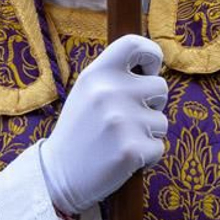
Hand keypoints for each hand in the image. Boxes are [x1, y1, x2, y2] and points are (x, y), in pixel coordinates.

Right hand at [38, 34, 168, 214]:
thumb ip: (114, 77)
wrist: (58, 175)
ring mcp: (122, 120)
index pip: (134, 44)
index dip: (151, 54)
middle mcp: (110, 92)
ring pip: (162, 121)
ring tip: (120, 140)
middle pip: (160, 87)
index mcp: (97, 74)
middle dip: (152, 104)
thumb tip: (151, 68)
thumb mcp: (87, 93)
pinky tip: (124, 158)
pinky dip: (147, 156)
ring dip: (148, 133)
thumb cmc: (79, 131)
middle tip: (128, 119)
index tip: (148, 70)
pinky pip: (159, 147)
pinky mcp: (132, 149)